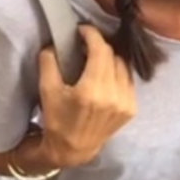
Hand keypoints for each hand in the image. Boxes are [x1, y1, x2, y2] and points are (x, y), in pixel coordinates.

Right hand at [38, 24, 136, 166]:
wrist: (74, 149)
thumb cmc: (57, 120)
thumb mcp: (47, 90)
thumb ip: (49, 62)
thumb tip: (55, 43)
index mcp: (92, 91)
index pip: (101, 50)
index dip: (92, 34)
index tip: (82, 30)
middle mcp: (114, 96)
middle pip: (113, 55)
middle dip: (99, 45)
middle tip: (85, 43)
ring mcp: (126, 103)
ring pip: (123, 66)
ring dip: (110, 57)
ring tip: (96, 58)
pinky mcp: (131, 109)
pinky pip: (128, 80)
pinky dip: (117, 72)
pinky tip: (105, 74)